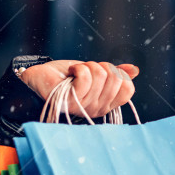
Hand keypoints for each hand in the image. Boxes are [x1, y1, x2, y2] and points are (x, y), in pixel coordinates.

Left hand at [20, 60, 138, 117]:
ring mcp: (83, 107)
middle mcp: (97, 109)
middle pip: (116, 79)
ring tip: (75, 72)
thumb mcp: (93, 72)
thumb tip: (134, 70)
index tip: (101, 70)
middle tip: (85, 70)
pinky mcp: (69, 100)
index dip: (117, 72)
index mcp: (106, 104)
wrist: (39, 77)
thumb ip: (114, 73)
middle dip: (100, 66)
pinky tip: (70, 72)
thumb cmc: (65, 76)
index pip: (128, 89)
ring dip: (86, 66)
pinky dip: (78, 68)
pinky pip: (85, 78)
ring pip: (100, 76)